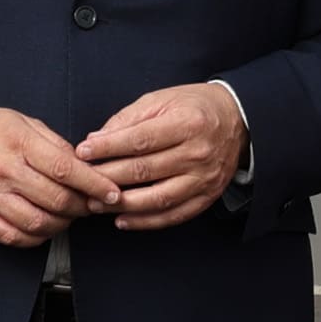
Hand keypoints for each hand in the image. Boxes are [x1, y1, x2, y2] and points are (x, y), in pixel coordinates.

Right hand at [0, 103, 122, 250]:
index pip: (65, 169)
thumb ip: (55, 144)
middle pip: (56, 200)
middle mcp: (3, 171)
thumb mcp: (22, 122)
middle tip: (93, 205)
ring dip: (62, 224)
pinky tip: (45, 227)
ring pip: (38, 223)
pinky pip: (13, 236)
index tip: (112, 193)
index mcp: (18, 143)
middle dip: (83, 207)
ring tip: (69, 215)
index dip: (95, 184)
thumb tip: (85, 166)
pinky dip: (36, 238)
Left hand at [79, 82, 252, 228]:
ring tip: (96, 204)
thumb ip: (128, 119)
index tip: (83, 152)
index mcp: (187, 123)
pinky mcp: (207, 196)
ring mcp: (204, 179)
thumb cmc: (194, 107)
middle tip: (82, 182)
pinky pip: (174, 215)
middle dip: (108, 178)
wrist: (238, 120)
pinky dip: (146, 222)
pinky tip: (122, 220)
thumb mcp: (162, 100)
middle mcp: (198, 153)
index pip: (139, 140)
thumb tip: (96, 139)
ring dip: (122, 204)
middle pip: (145, 171)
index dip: (108, 148)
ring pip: (157, 198)